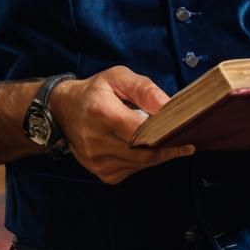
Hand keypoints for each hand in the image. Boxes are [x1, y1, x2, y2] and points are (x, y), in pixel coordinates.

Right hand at [47, 66, 193, 184]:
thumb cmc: (95, 91)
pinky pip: (132, 169)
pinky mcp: (100, 172)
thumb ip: (144, 89)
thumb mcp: (119, 77)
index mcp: (102, 113)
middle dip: (166, 148)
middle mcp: (96, 141)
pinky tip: (142, 148)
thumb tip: (168, 106)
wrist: (63, 110)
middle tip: (183, 140)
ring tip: (163, 140)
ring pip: (140, 164)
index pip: (140, 133)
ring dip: (155, 155)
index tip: (186, 139)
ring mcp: (97, 161)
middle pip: (143, 153)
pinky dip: (143, 160)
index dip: (165, 137)